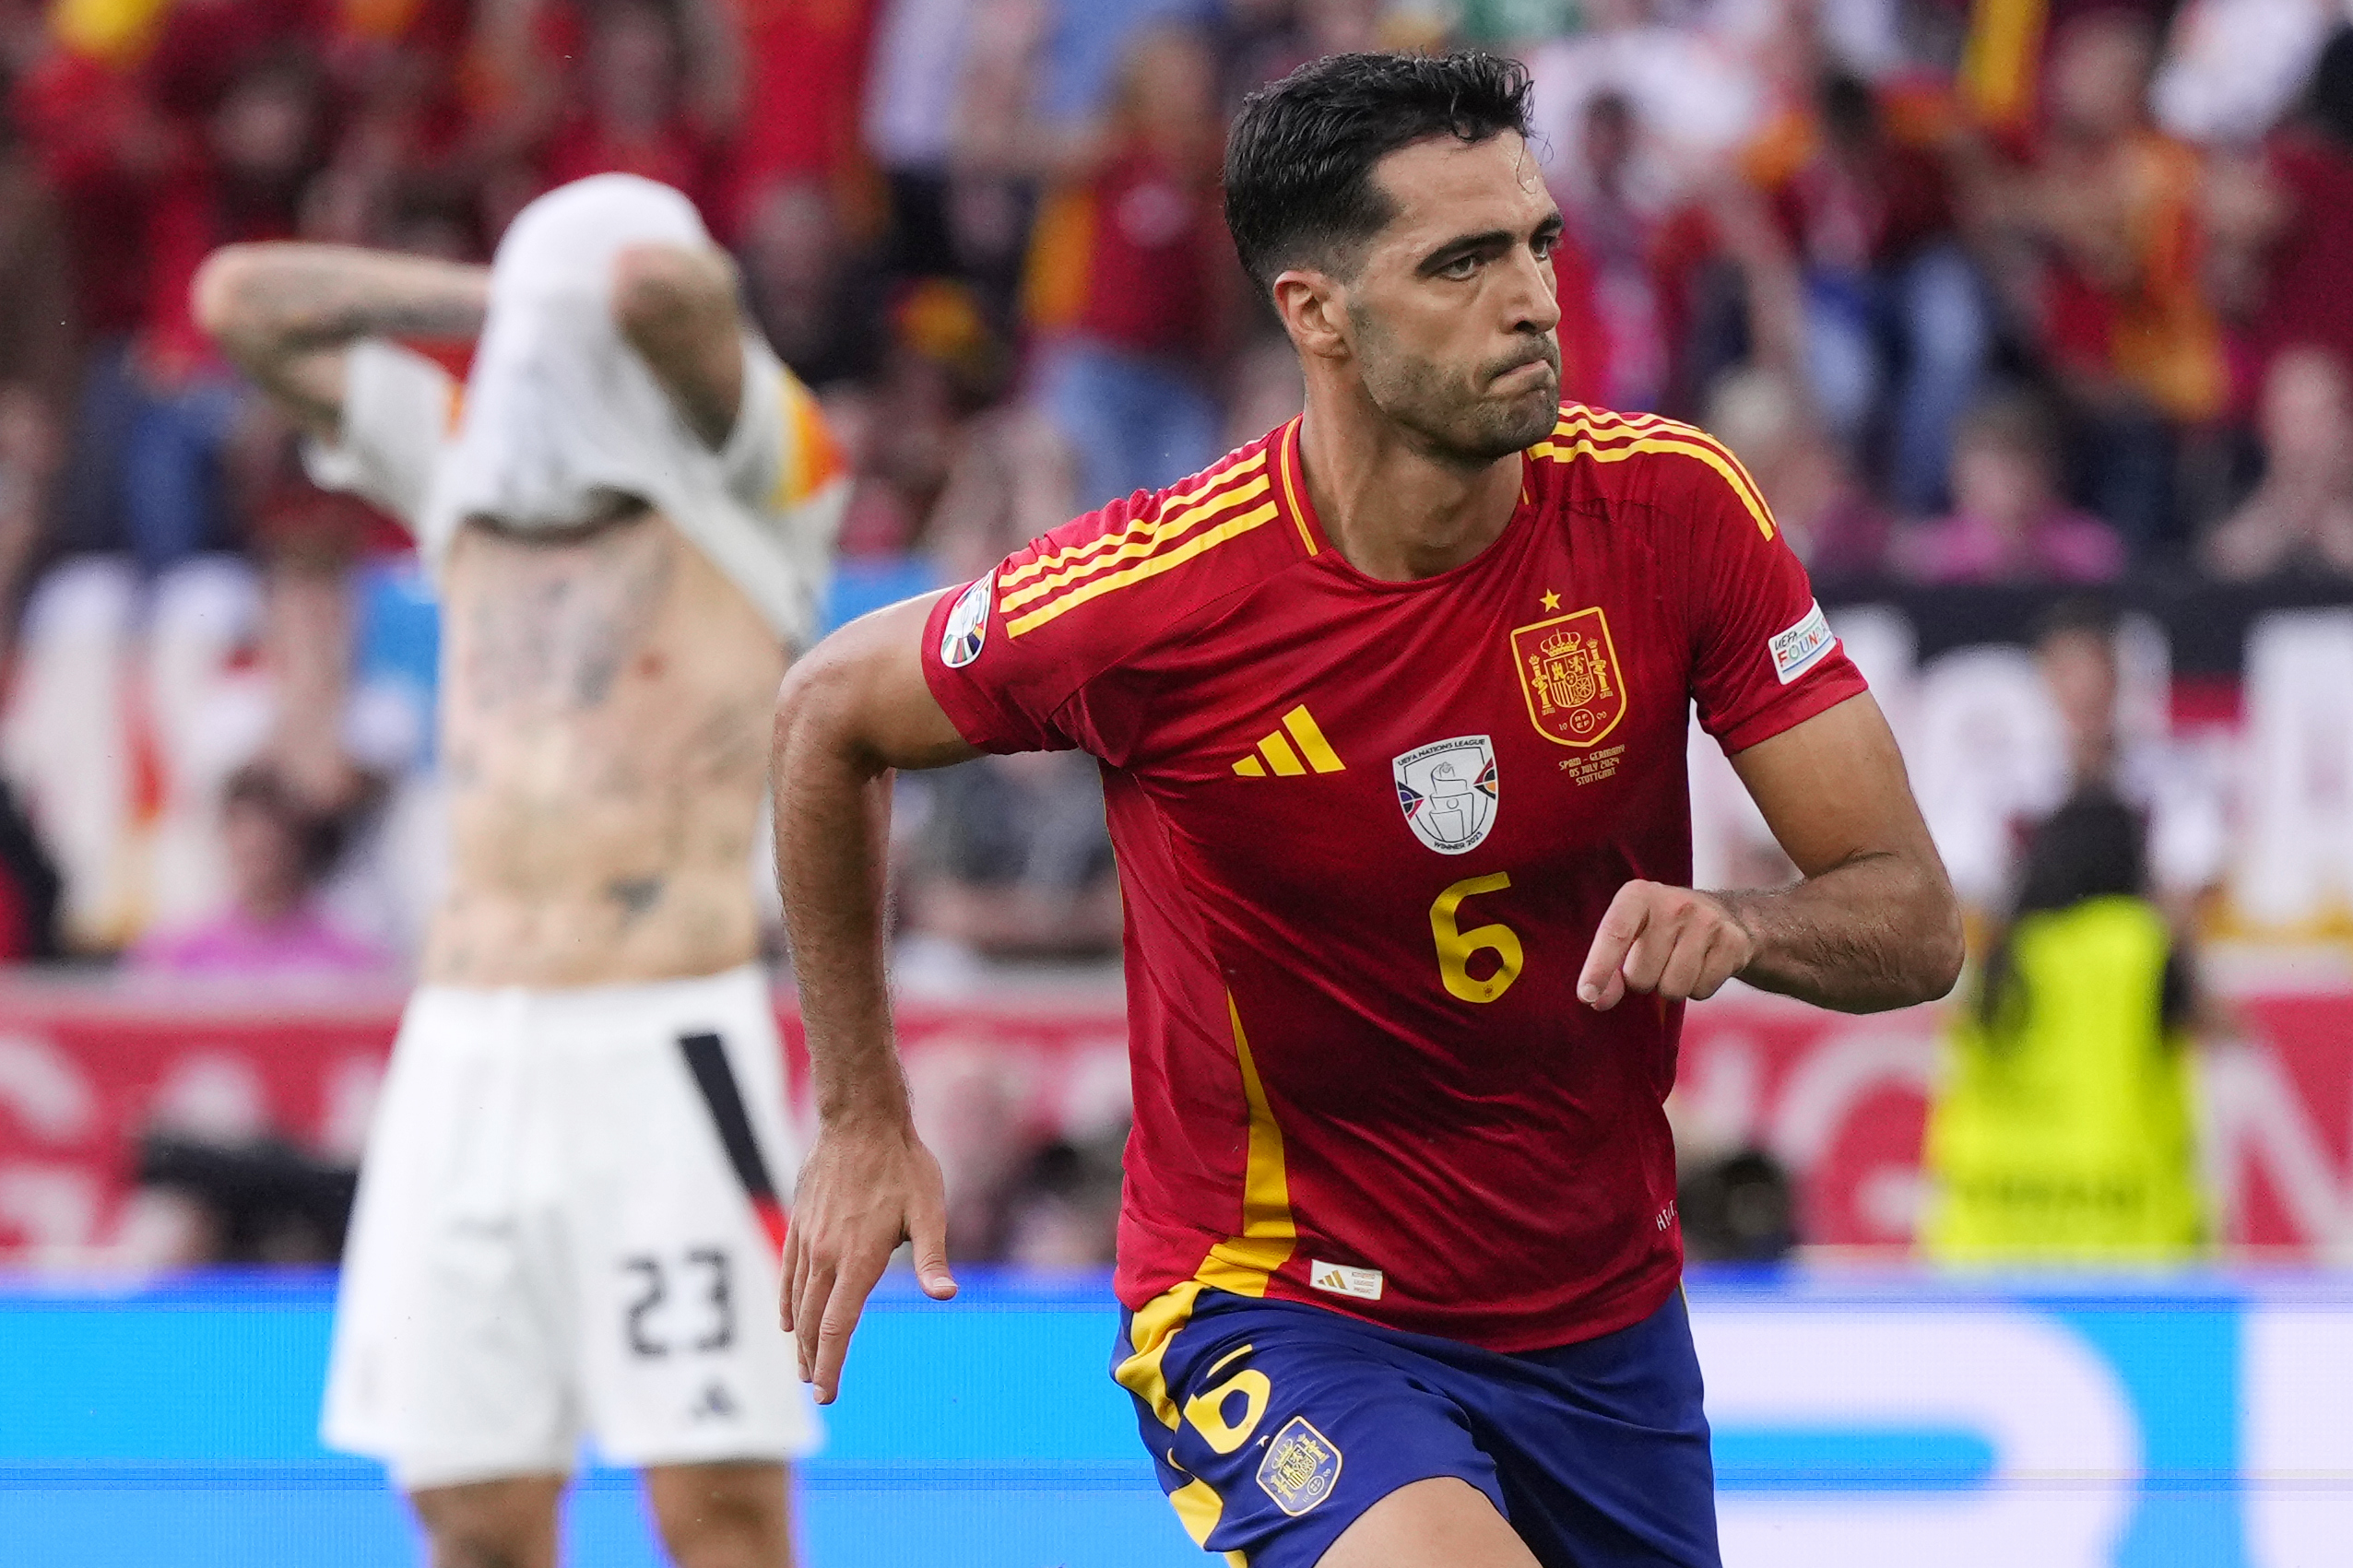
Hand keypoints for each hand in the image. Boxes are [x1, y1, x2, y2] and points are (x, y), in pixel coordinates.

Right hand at [780, 1113, 956, 1403]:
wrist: (860, 1120)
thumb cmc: (903, 1165)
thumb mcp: (929, 1209)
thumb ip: (932, 1257)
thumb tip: (946, 1296)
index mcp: (859, 1259)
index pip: (838, 1327)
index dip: (832, 1365)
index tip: (827, 1395)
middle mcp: (827, 1255)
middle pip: (813, 1322)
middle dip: (814, 1361)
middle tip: (818, 1390)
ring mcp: (808, 1240)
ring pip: (797, 1302)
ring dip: (800, 1339)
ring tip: (803, 1366)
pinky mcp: (799, 1224)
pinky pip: (787, 1273)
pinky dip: (786, 1303)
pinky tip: (786, 1321)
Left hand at [1576, 880, 1754, 1010]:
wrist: (1726, 916)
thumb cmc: (1662, 930)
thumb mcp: (1631, 934)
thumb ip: (1607, 965)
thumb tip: (1595, 1000)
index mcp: (1638, 895)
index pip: (1614, 933)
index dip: (1598, 968)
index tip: (1587, 996)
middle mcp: (1673, 903)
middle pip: (1641, 975)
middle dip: (1643, 980)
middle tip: (1657, 960)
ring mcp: (1707, 921)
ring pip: (1672, 989)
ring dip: (1670, 988)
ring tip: (1678, 963)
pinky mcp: (1733, 942)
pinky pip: (1701, 991)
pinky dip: (1697, 988)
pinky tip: (1703, 965)